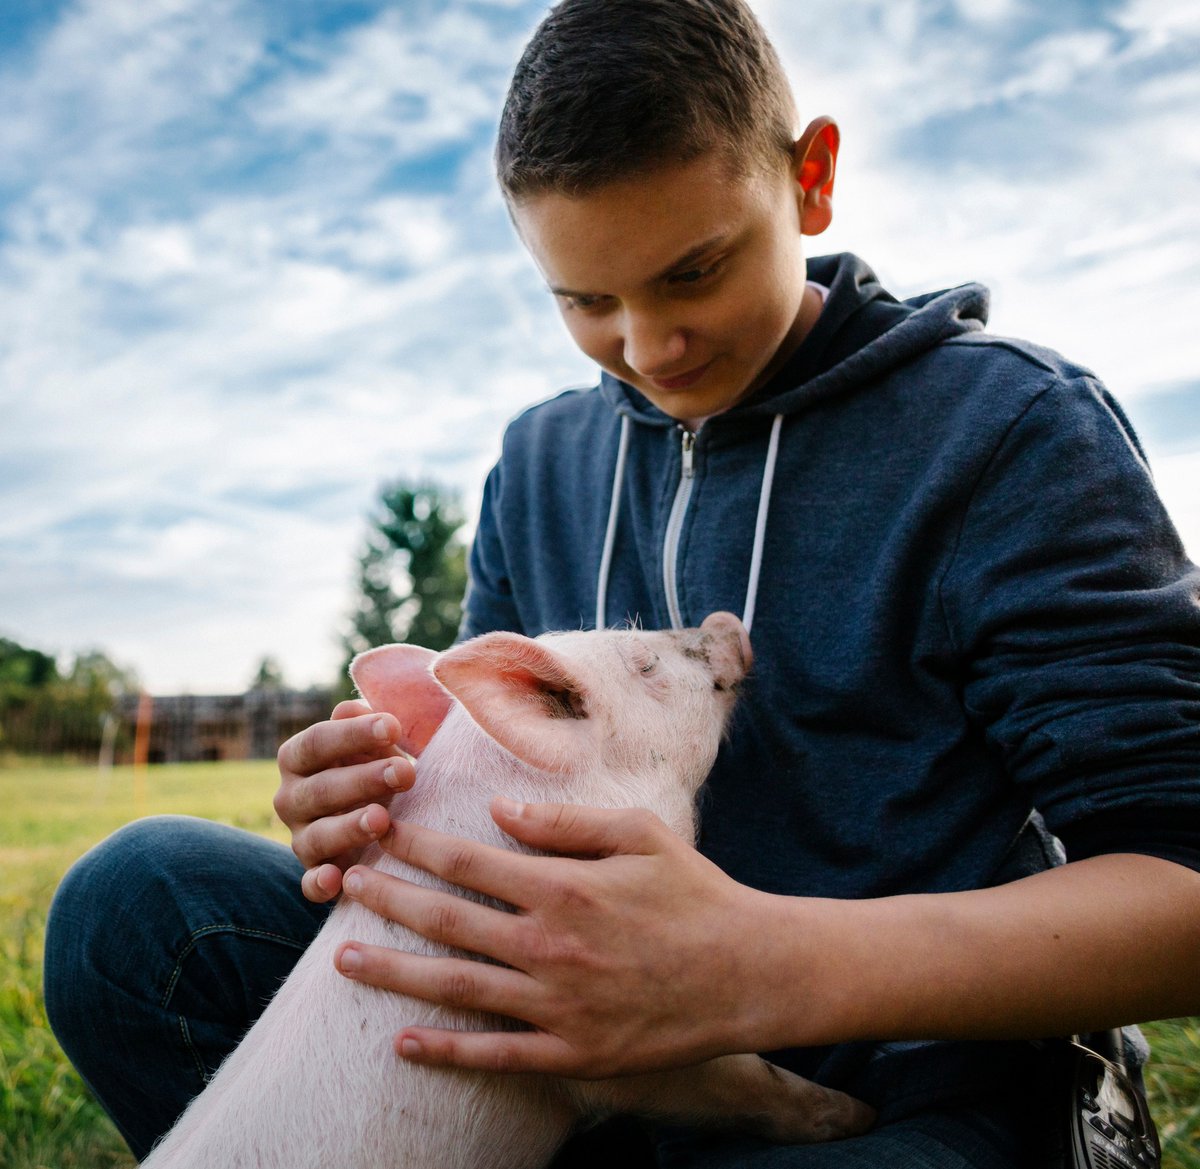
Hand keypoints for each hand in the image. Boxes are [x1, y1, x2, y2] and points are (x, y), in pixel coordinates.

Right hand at [275, 702, 415, 902]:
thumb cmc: (375, 767)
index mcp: (298, 757)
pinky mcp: (314, 875)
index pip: (317, 742)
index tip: (393, 726)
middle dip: (364, 780)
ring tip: (382, 819)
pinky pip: (309, 884)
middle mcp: (290, 798)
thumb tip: (355, 708)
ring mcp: (300, 839)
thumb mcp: (374, 743)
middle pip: (321, 788)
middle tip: (405, 773)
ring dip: (349, 828)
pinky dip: (319, 884)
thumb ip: (366, 725)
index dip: (353, 734)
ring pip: (317, 835)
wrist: (376, 818)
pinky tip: (337, 880)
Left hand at [333, 798, 780, 1077]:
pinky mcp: (572, 1053)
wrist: (748, 973)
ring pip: (456, 989)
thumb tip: (500, 809)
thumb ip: (566, 821)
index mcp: (564, 887)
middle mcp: (549, 946)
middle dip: (387, 900)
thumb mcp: (640, 833)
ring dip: (394, 974)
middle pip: (447, 921)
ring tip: (341, 960)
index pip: (469, 861)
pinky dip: (446, 1052)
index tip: (379, 831)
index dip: (416, 846)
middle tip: (341, 885)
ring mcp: (558, 1005)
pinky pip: (496, 1056)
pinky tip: (403, 1043)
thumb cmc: (695, 893)